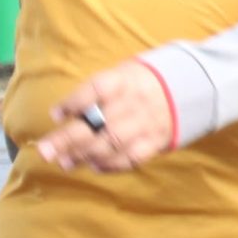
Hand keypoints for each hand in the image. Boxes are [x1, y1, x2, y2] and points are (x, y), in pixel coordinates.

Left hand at [36, 59, 176, 172]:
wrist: (191, 87)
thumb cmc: (144, 80)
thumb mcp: (125, 71)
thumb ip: (98, 90)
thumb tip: (63, 113)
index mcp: (126, 79)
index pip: (96, 89)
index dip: (74, 102)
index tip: (56, 114)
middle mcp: (135, 102)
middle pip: (98, 123)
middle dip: (67, 139)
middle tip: (45, 150)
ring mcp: (146, 124)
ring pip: (111, 143)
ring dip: (84, 155)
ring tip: (64, 162)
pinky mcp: (154, 141)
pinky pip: (130, 158)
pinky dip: (110, 165)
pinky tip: (93, 166)